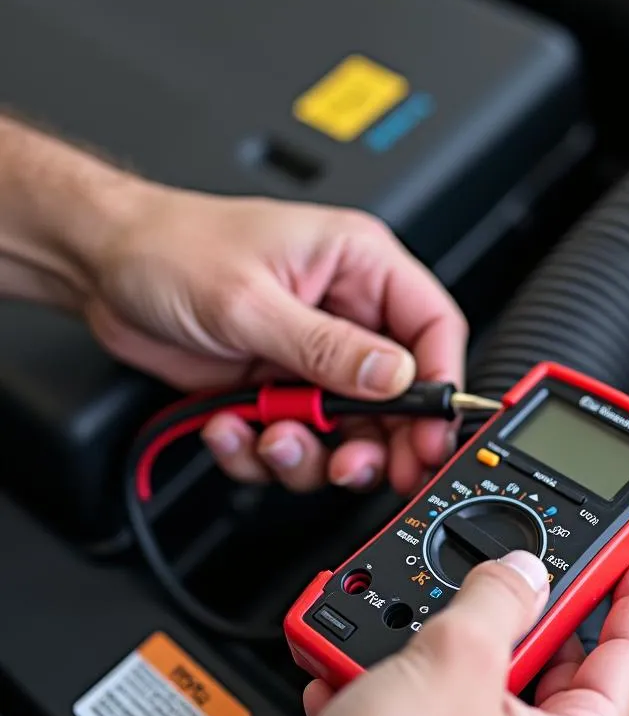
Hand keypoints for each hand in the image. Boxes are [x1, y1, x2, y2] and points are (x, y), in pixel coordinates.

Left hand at [86, 186, 466, 494]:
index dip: (441, 385)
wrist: (102, 266)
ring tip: (273, 439)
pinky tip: (234, 429)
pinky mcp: (279, 389)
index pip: (433, 328)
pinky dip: (263, 452)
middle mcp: (345, 314)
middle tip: (359, 467)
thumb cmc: (172, 248)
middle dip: (379, 440)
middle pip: (398, 394)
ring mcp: (312, 357)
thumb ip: (328, 347)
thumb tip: (395, 378)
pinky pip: (296, 440)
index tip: (430, 431)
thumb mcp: (251, 300)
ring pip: (347, 430)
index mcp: (359, 265)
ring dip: (311, 452)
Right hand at [211, 550, 628, 715]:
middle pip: (553, 677)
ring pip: (480, 700)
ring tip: (416, 625)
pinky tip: (359, 678)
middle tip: (511, 579)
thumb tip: (519, 574)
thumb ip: (499, 600)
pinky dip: (400, 697)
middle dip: (524, 622)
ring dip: (444, 656)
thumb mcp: (456, 660)